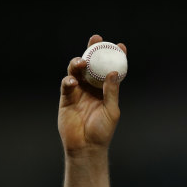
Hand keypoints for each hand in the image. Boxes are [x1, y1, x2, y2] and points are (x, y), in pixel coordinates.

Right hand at [58, 34, 126, 155]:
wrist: (86, 146)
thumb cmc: (102, 131)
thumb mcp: (111, 110)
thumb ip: (112, 92)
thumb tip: (113, 72)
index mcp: (105, 90)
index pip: (109, 69)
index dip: (114, 56)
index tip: (120, 45)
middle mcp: (91, 88)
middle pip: (91, 64)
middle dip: (93, 50)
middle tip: (96, 40)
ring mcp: (78, 92)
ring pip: (76, 71)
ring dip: (78, 63)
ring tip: (81, 62)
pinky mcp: (66, 98)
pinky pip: (66, 85)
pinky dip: (69, 80)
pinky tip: (73, 81)